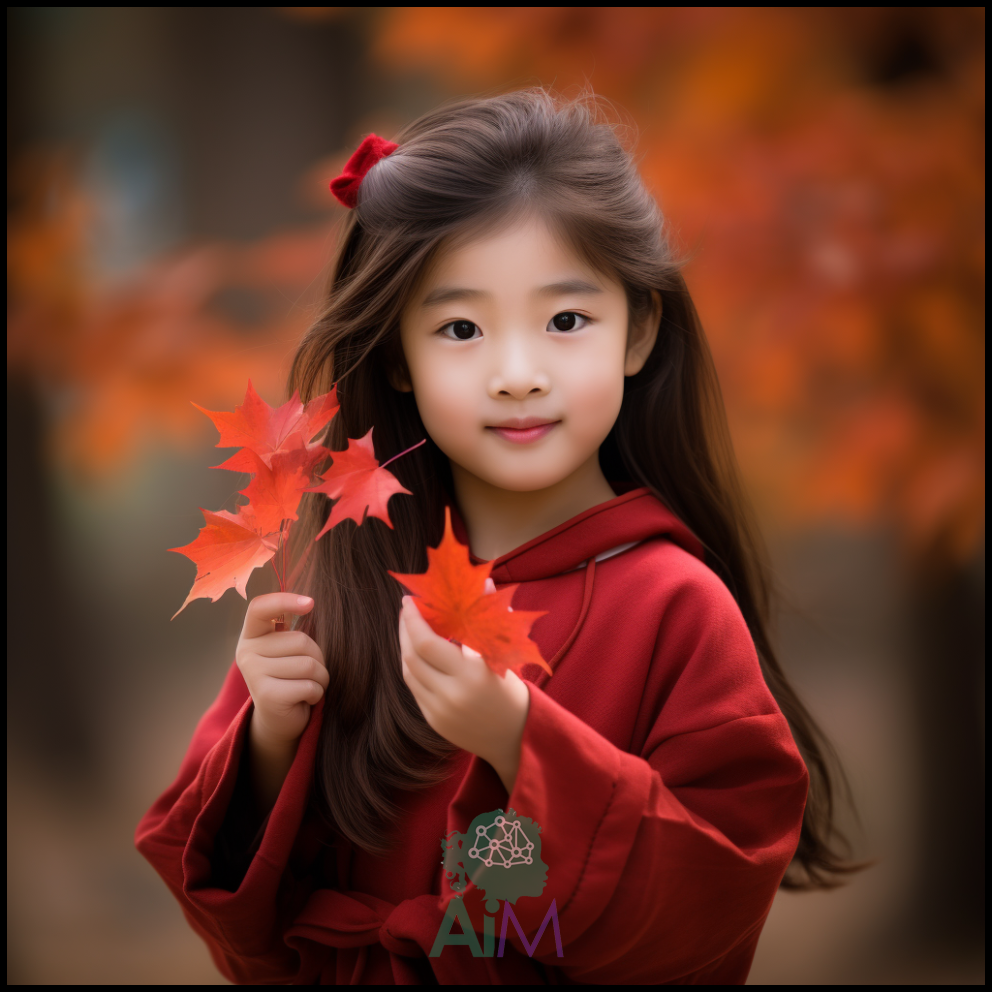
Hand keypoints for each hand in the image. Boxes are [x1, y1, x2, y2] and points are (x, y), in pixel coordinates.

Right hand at [235, 592, 326, 808]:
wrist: (280, 720)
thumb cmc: (290, 677)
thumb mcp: (288, 649)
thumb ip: (293, 629)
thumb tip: (311, 602)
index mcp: (251, 635)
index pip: (260, 607)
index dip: (284, 600)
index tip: (311, 603)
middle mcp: (246, 652)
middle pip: (301, 640)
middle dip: (318, 657)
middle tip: (308, 673)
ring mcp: (253, 674)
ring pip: (309, 664)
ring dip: (320, 677)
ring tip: (308, 686)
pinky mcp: (266, 695)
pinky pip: (309, 685)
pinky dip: (317, 693)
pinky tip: (305, 699)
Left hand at [398, 596, 529, 792]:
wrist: (516, 735)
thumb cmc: (512, 686)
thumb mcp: (507, 651)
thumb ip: (493, 615)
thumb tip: (484, 582)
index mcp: (473, 673)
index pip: (429, 642)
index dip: (414, 619)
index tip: (409, 600)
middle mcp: (453, 693)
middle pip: (412, 656)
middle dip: (405, 628)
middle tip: (406, 609)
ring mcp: (440, 710)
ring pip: (408, 672)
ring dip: (404, 646)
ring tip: (409, 627)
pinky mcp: (434, 720)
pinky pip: (414, 688)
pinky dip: (411, 666)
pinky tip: (416, 651)